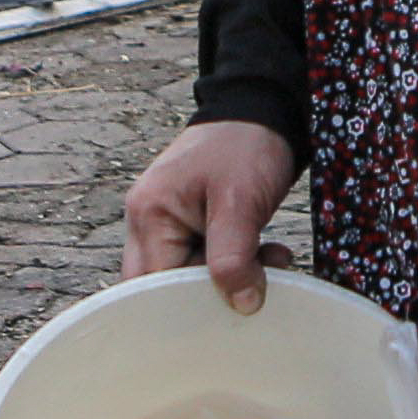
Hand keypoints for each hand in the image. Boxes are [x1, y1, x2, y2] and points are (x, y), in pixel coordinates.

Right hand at [121, 120, 305, 313]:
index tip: (232, 310)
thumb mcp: (240, 201)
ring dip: (230, 279)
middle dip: (210, 294)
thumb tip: (241, 305)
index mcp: (149, 215)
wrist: (261, 108)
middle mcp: (147, 222)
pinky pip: (204, 259)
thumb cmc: (244, 145)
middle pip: (163, 287)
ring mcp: (166, 222)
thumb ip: (234, 256)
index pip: (154, 287)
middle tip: (255, 287)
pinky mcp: (189, 223)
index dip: (190, 307)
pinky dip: (236, 264)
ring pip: (188, 275)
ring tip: (271, 263)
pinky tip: (267, 254)